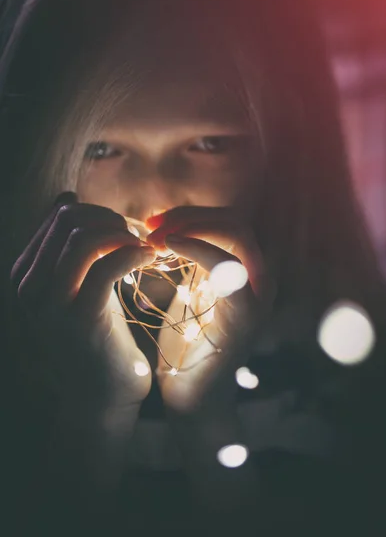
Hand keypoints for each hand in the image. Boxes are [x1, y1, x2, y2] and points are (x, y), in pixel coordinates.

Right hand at [11, 192, 156, 409]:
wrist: (99, 398)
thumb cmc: (95, 337)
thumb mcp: (77, 286)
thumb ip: (68, 247)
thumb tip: (66, 197)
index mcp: (26, 275)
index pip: (59, 216)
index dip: (98, 213)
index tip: (124, 229)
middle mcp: (29, 287)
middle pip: (70, 220)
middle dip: (111, 220)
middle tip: (137, 237)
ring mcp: (50, 304)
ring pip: (85, 238)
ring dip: (123, 235)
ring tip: (144, 249)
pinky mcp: (80, 319)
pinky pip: (107, 266)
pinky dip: (134, 253)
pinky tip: (150, 258)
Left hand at [146, 206, 275, 413]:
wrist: (190, 396)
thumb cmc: (184, 345)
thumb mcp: (188, 291)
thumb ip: (190, 261)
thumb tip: (170, 226)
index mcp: (245, 272)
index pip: (227, 221)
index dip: (190, 214)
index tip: (151, 223)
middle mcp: (259, 279)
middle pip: (235, 220)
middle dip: (190, 216)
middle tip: (152, 228)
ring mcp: (258, 295)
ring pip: (237, 233)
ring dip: (192, 227)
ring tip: (156, 239)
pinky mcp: (246, 313)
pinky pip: (225, 264)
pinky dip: (196, 246)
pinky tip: (167, 248)